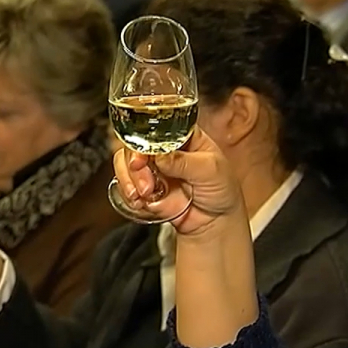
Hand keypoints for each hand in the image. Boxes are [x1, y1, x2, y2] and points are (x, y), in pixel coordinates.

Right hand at [113, 127, 244, 237]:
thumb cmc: (222, 190)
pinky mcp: (145, 188)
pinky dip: (127, 192)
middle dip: (134, 160)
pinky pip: (126, 184)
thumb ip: (184, 162)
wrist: (216, 222)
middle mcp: (164, 148)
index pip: (157, 125)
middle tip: (141, 174)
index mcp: (183, 136)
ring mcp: (153, 168)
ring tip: (145, 193)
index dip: (145, 134)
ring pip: (126, 162)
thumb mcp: (211, 170)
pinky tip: (140, 202)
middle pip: (135, 142)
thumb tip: (160, 156)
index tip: (143, 150)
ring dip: (129, 178)